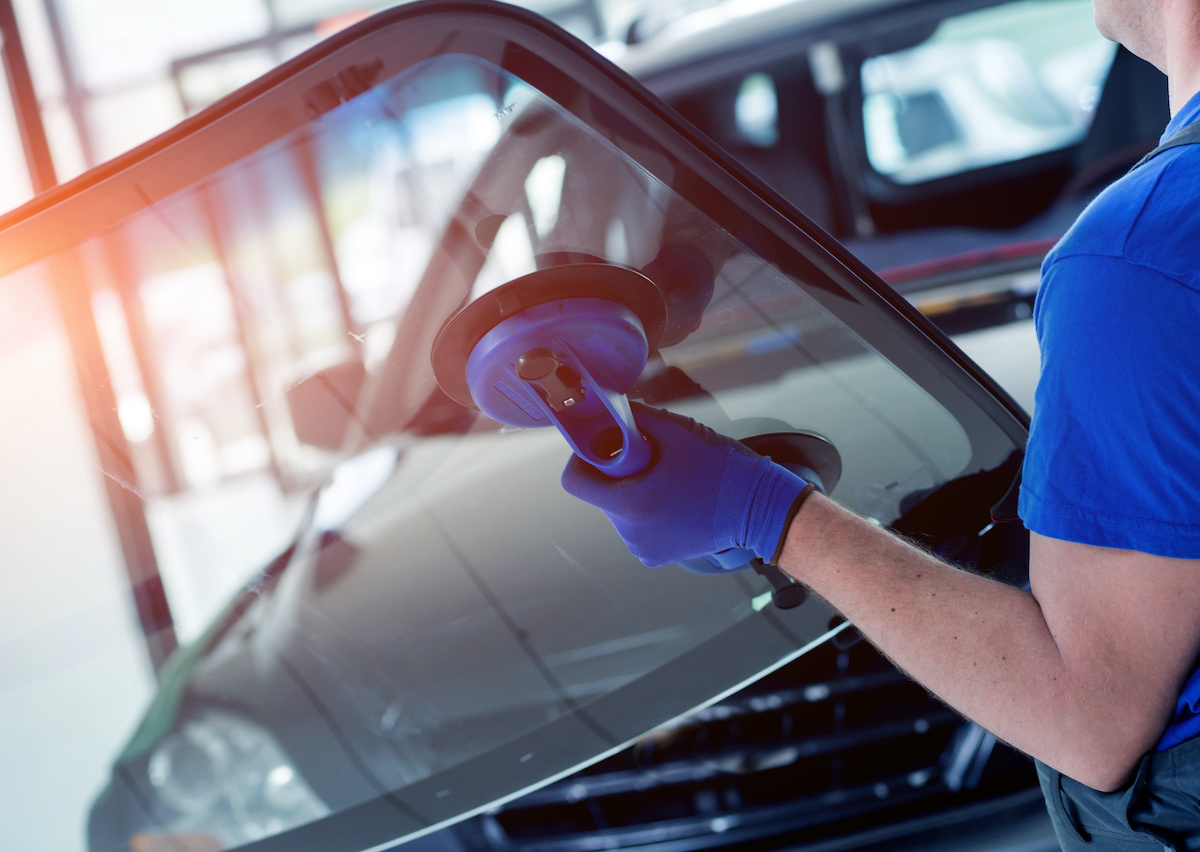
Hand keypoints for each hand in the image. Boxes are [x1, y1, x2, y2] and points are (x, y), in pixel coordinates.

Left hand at [561, 403, 809, 567]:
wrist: (760, 507)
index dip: (583, 459)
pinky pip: (636, 526)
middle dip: (617, 474)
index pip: (576, 482)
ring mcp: (643, 548)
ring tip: (670, 481)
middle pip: (600, 495)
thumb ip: (633, 417)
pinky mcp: (655, 556)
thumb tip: (606, 407)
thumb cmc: (721, 467)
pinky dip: (647, 511)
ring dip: (634, 492)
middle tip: (651, 461)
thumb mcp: (675, 430)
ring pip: (619, 510)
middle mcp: (631, 533)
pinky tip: (675, 500)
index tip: (604, 447)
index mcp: (631, 505)